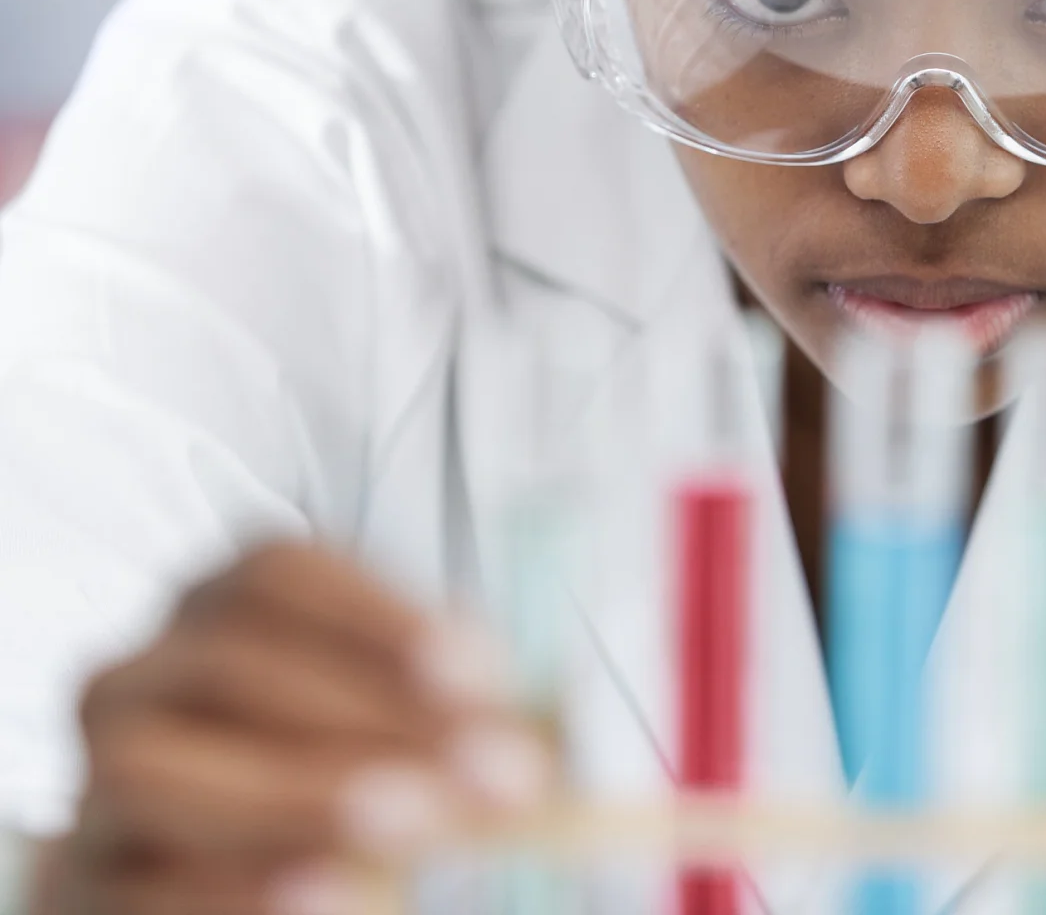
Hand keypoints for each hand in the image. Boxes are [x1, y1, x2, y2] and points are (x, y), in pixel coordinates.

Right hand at [38, 543, 548, 914]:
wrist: (242, 880)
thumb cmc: (333, 786)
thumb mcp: (405, 738)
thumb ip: (461, 722)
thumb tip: (553, 730)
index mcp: (218, 615)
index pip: (276, 575)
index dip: (379, 616)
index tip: (483, 672)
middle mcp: (137, 682)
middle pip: (229, 667)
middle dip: (371, 717)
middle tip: (494, 773)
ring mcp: (93, 787)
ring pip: (155, 770)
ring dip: (299, 797)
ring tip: (416, 826)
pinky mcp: (80, 886)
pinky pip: (132, 884)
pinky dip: (230, 888)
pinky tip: (329, 895)